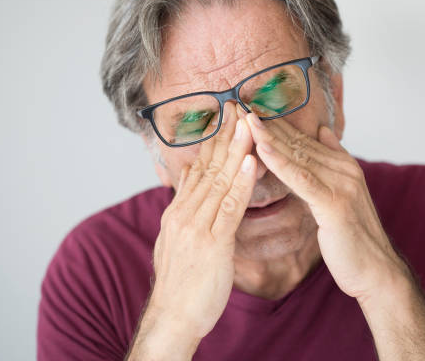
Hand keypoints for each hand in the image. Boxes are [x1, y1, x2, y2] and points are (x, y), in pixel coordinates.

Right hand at [149, 109, 256, 339]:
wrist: (173, 317)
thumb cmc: (182, 284)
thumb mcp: (177, 241)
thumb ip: (184, 210)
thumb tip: (188, 183)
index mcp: (178, 212)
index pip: (198, 169)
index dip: (214, 143)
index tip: (228, 120)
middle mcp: (183, 213)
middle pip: (207, 167)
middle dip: (225, 136)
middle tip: (239, 107)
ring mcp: (195, 226)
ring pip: (218, 181)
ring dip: (235, 150)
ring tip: (249, 124)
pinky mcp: (210, 243)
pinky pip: (229, 208)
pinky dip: (240, 183)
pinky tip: (251, 163)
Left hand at [244, 113, 409, 300]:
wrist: (375, 271)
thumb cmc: (351, 237)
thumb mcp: (340, 195)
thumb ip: (330, 163)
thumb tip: (323, 130)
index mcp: (343, 165)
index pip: (303, 139)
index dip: (275, 124)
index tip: (250, 109)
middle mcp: (344, 169)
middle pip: (298, 142)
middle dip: (268, 124)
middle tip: (241, 105)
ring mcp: (341, 185)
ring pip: (298, 155)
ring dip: (269, 136)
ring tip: (246, 119)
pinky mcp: (334, 204)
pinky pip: (301, 179)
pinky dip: (279, 162)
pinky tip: (261, 149)